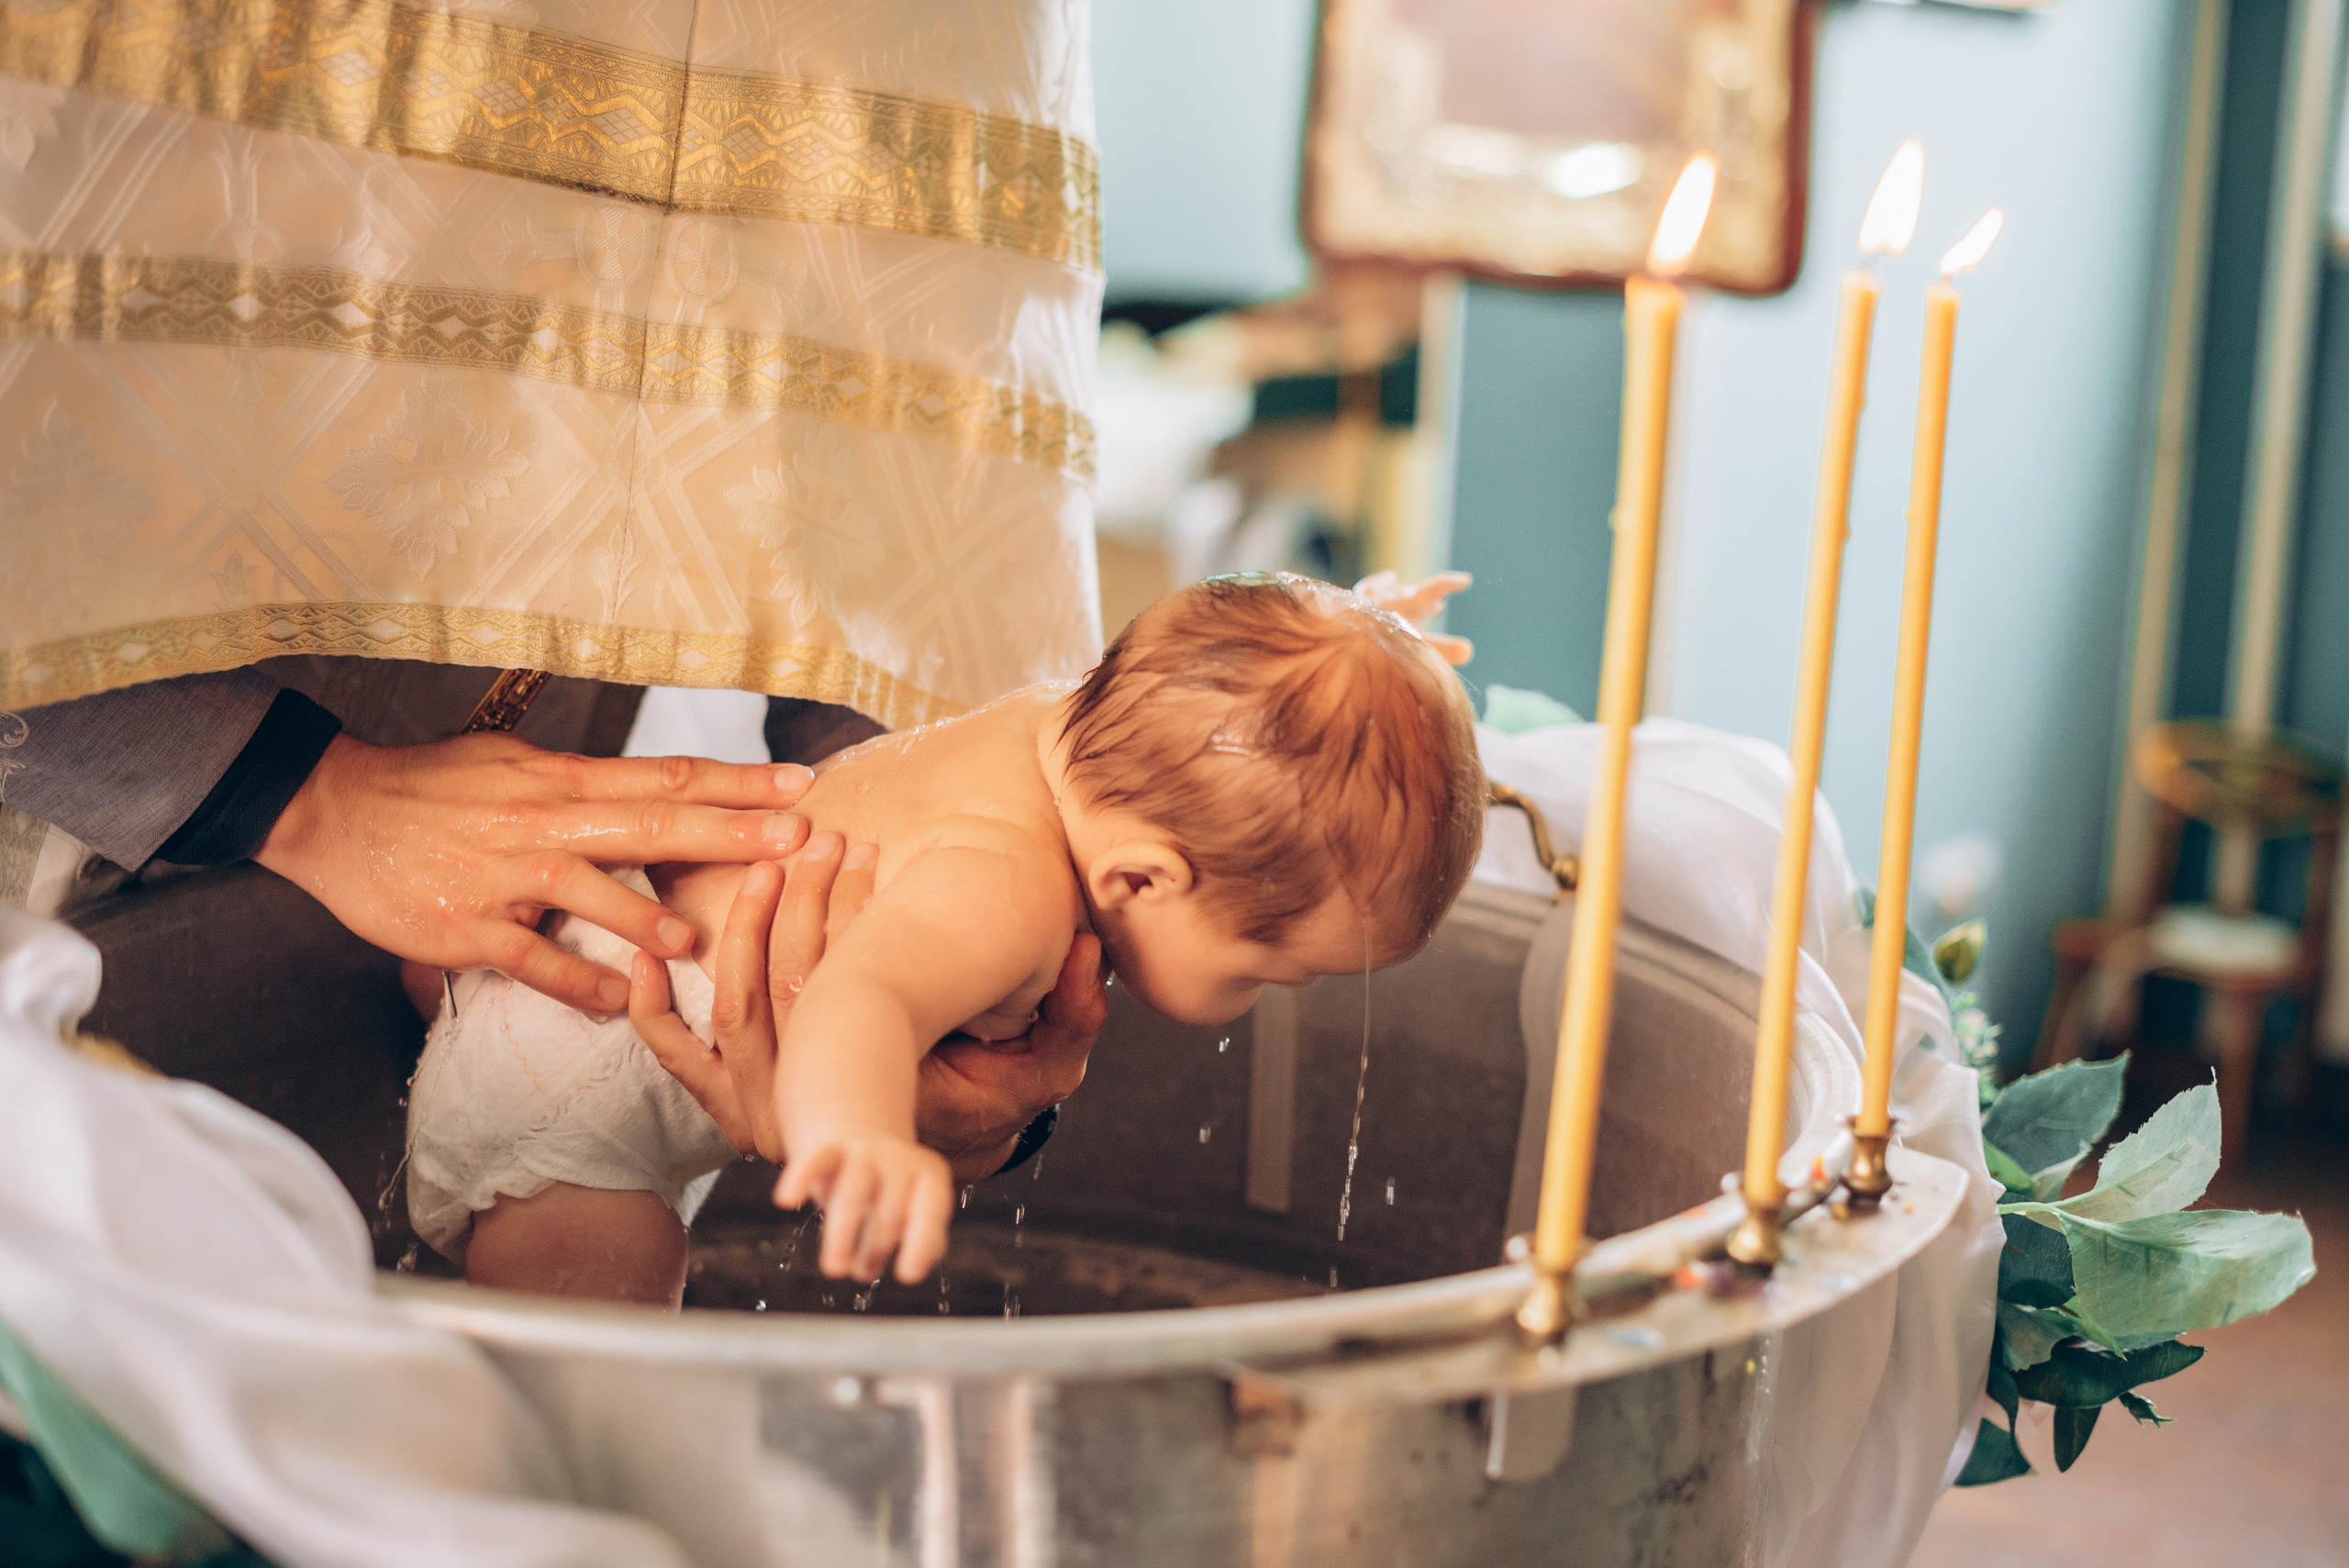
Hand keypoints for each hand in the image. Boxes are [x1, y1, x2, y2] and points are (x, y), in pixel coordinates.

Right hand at [256, 732, 811, 1013]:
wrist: (332, 811)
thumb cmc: (431, 785)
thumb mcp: (512, 763)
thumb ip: (583, 780)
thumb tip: (653, 786)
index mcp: (559, 779)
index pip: (663, 777)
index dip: (734, 783)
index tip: (799, 787)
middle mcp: (541, 822)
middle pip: (649, 823)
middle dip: (728, 832)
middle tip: (796, 839)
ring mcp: (503, 876)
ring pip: (590, 893)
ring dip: (648, 919)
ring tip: (699, 941)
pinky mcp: (466, 927)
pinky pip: (531, 960)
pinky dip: (576, 983)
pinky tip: (619, 1003)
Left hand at [631, 840, 1104, 1184]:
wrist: (927, 1169)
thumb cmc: (984, 1106)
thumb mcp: (1044, 1066)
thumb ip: (1070, 1015)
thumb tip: (1085, 953)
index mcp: (879, 1095)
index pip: (849, 988)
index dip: (850, 912)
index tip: (864, 852)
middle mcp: (810, 1106)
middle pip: (785, 985)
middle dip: (803, 899)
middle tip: (823, 840)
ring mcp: (761, 1110)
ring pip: (734, 1003)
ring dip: (745, 924)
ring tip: (771, 860)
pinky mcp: (728, 1107)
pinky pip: (678, 1058)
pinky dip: (649, 1009)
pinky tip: (643, 954)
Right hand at [776, 1131, 954, 1281]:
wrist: (862, 1132)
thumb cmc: (893, 1188)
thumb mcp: (916, 1208)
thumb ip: (924, 1240)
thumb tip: (914, 1267)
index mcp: (929, 1175)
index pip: (930, 1210)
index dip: (920, 1243)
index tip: (908, 1276)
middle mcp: (900, 1159)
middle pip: (889, 1209)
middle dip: (877, 1246)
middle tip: (861, 1273)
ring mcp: (864, 1151)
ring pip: (852, 1194)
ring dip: (843, 1234)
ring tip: (835, 1269)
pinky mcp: (830, 1148)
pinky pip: (816, 1160)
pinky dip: (801, 1178)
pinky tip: (786, 1200)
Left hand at [1354, 570, 1473, 665]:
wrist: (1333, 646)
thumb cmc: (1376, 650)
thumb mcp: (1415, 651)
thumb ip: (1441, 650)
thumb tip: (1468, 650)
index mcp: (1405, 607)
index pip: (1433, 589)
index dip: (1449, 583)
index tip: (1464, 580)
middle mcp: (1386, 599)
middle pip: (1411, 594)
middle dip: (1426, 599)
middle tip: (1437, 608)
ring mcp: (1365, 601)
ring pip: (1391, 592)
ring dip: (1405, 595)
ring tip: (1415, 598)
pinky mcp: (1348, 605)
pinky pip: (1368, 589)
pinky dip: (1380, 584)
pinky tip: (1389, 578)